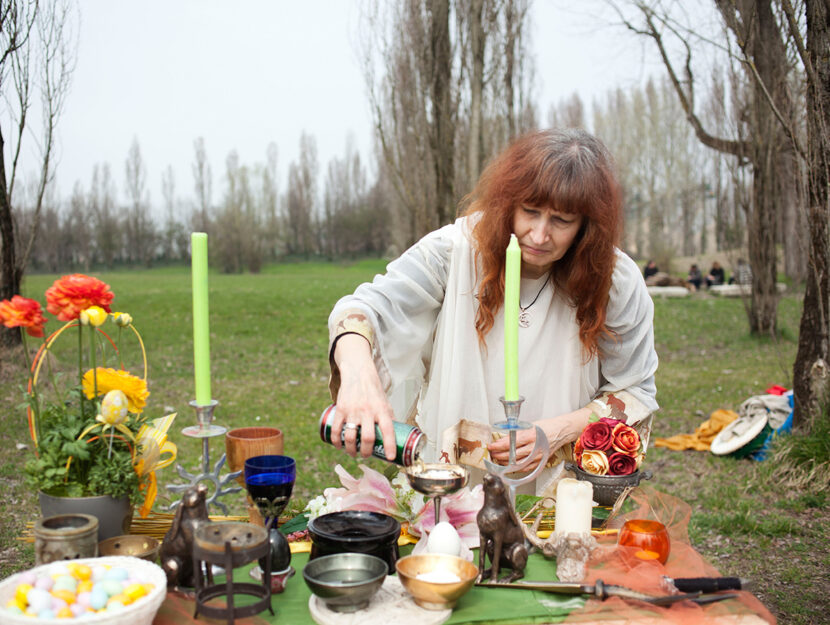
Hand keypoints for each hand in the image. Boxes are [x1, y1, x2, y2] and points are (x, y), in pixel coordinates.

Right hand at [331, 334, 396, 460]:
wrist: (358, 372)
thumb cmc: (374, 390)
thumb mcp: (385, 402)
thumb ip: (388, 418)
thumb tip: (394, 437)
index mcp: (382, 409)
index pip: (388, 430)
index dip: (390, 445)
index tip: (389, 457)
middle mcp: (368, 410)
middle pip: (367, 438)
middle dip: (366, 452)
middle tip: (366, 456)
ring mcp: (353, 410)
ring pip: (350, 437)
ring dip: (351, 450)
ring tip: (353, 453)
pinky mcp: (341, 409)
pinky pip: (337, 429)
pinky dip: (337, 441)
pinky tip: (338, 446)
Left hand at [486, 407, 592, 470]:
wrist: (560, 432)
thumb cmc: (545, 427)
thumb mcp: (529, 426)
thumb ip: (516, 433)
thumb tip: (502, 440)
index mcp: (530, 436)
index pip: (510, 443)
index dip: (498, 446)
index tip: (491, 446)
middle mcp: (534, 448)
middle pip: (513, 455)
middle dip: (500, 455)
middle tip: (492, 454)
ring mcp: (538, 456)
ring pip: (518, 464)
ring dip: (506, 463)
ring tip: (498, 460)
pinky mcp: (541, 462)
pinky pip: (527, 468)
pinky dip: (517, 468)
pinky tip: (510, 466)